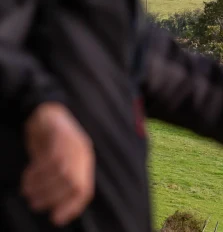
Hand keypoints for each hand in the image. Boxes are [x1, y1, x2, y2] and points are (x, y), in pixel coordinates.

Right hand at [22, 102, 94, 225]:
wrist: (47, 113)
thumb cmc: (50, 142)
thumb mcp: (58, 162)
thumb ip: (59, 180)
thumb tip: (53, 205)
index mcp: (84, 163)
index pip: (85, 190)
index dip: (72, 207)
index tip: (56, 219)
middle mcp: (82, 154)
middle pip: (73, 184)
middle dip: (52, 198)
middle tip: (34, 203)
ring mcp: (72, 144)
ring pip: (61, 173)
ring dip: (41, 186)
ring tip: (28, 191)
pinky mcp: (59, 135)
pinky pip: (50, 159)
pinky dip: (37, 172)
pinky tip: (27, 175)